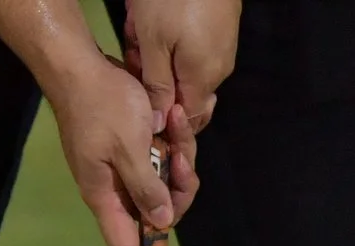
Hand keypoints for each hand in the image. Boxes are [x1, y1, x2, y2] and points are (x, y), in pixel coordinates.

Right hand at [44, 56, 197, 245]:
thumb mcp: (131, 147)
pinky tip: (168, 121)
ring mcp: (121, 173)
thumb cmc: (101, 106)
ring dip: (178, 160)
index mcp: (106, 198)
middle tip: (183, 161)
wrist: (80, 70)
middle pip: (157, 215)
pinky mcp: (130, 153)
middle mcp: (114, 192)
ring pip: (164, 186)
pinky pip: (161, 164)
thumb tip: (161, 223)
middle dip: (179, 192)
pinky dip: (171, 146)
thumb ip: (147, 187)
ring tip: (174, 126)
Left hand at [123, 0, 239, 132]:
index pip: (189, 120)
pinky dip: (168, 40)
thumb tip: (158, 125)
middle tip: (134, 51)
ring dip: (156, 56)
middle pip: (182, 92)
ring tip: (139, 30)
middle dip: (153, 79)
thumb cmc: (172, 0)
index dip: (163, 119)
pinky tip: (150, 20)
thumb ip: (156, 86)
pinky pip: (190, 48)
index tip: (138, 100)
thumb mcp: (154, 43)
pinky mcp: (219, 29)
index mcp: (203, 78)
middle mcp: (218, 68)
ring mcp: (220, 48)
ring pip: (182, 68)